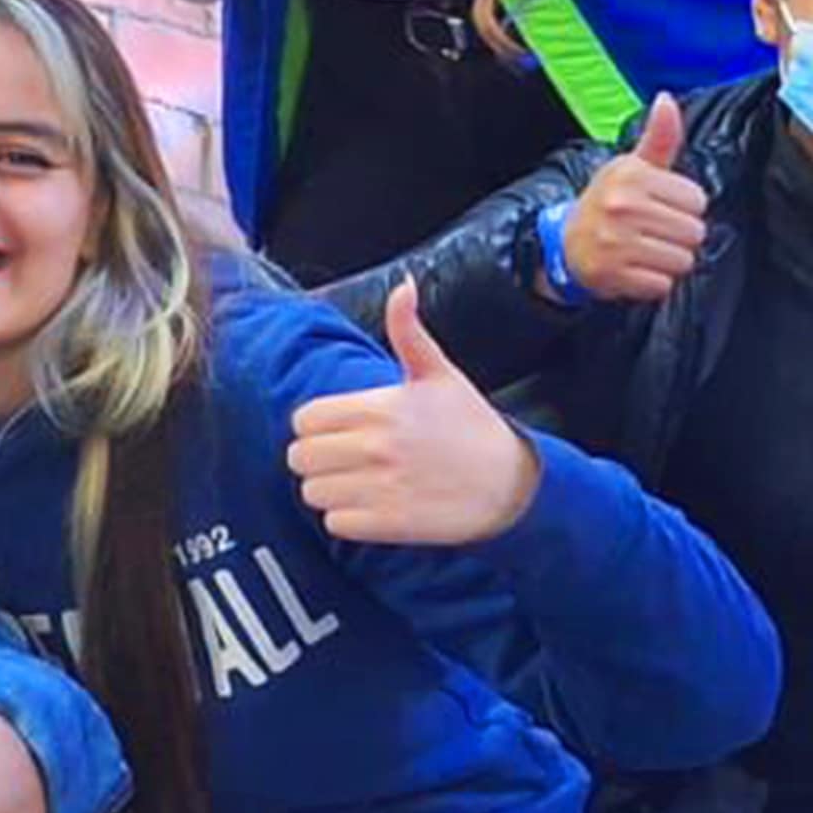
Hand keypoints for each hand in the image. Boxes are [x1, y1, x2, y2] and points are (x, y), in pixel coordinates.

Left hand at [288, 283, 543, 545]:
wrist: (513, 485)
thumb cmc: (472, 426)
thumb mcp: (440, 374)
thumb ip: (409, 332)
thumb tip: (403, 287)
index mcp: (380, 407)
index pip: (304, 420)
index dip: (318, 427)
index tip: (342, 431)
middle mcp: (376, 446)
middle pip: (299, 457)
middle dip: (319, 459)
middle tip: (350, 459)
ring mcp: (381, 486)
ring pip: (312, 492)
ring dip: (331, 490)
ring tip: (363, 483)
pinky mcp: (389, 523)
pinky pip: (335, 524)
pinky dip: (348, 520)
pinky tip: (375, 507)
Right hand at [562, 92, 709, 303]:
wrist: (566, 242)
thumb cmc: (610, 202)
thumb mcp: (632, 166)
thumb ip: (659, 137)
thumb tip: (666, 100)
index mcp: (631, 177)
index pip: (697, 200)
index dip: (685, 207)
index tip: (661, 207)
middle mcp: (621, 207)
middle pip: (694, 232)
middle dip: (680, 236)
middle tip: (654, 232)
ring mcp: (615, 242)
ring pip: (682, 260)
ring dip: (669, 260)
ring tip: (646, 250)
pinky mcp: (613, 274)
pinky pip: (662, 284)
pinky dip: (654, 282)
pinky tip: (637, 268)